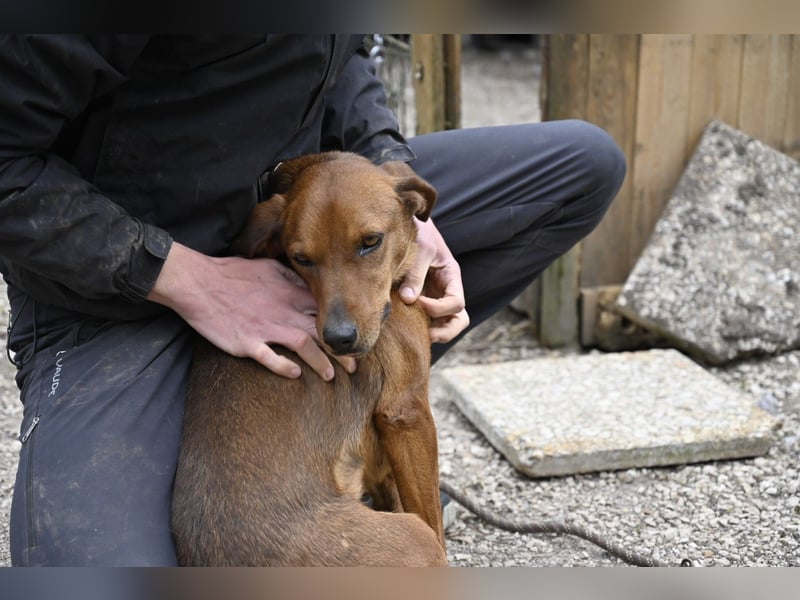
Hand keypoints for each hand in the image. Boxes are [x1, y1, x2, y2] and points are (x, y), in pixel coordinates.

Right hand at [147, 242, 354, 379]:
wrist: (198, 283)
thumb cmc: (232, 274)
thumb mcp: (268, 267)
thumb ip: (292, 277)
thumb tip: (311, 285)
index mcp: (289, 293)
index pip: (324, 311)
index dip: (340, 326)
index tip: (354, 337)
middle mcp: (283, 311)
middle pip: (320, 332)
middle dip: (340, 350)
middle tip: (356, 365)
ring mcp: (265, 328)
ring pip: (302, 346)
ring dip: (320, 362)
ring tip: (332, 376)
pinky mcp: (247, 342)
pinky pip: (269, 358)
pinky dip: (284, 367)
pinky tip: (295, 374)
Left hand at [399, 218, 468, 342]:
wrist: (409, 224)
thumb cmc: (419, 232)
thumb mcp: (421, 249)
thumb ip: (415, 274)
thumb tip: (407, 299)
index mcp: (452, 277)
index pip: (456, 303)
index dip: (438, 308)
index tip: (418, 302)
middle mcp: (446, 291)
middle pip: (458, 321)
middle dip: (444, 332)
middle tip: (423, 333)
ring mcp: (435, 297)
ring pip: (444, 325)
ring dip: (431, 332)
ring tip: (411, 331)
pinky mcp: (420, 300)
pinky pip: (424, 320)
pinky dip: (417, 326)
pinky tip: (401, 324)